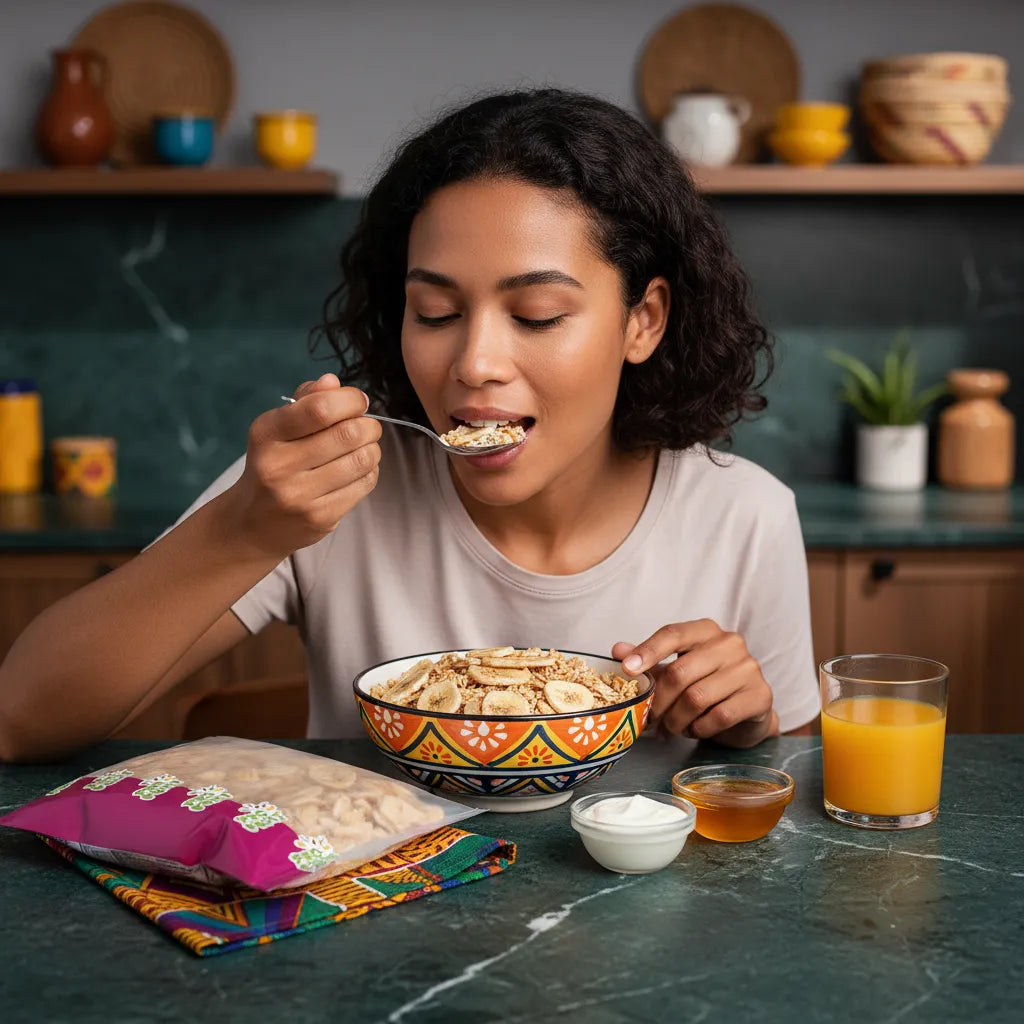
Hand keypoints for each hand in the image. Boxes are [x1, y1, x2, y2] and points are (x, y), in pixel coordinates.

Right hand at [224, 373, 381, 558]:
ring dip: (372, 449)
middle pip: (349, 434)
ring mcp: (299, 495)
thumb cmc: (273, 464)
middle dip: (369, 426)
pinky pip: (363, 485)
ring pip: (362, 460)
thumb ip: (307, 402)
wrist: (251, 524)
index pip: (320, 408)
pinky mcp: (319, 517)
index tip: (358, 402)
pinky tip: (357, 471)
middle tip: (368, 427)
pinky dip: (370, 472)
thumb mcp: (278, 429)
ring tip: (363, 448)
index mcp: (267, 434)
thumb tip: (333, 382)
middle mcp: (279, 465)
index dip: (351, 400)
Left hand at [612, 620, 778, 747]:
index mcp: (706, 630)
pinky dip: (699, 728)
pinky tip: (695, 729)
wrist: (749, 711)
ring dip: (677, 719)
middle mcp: (730, 643)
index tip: (627, 669)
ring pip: (697, 697)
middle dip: (659, 702)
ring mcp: (749, 668)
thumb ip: (650, 661)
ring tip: (672, 727)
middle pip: (680, 672)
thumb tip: (618, 651)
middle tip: (649, 720)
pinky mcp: (760, 695)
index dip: (647, 651)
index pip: (673, 634)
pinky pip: (719, 716)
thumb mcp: (678, 670)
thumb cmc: (708, 685)